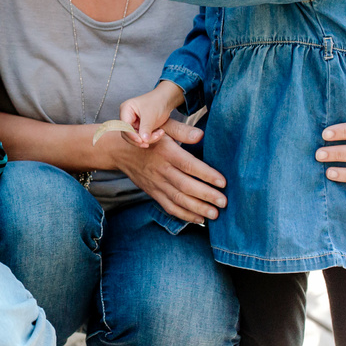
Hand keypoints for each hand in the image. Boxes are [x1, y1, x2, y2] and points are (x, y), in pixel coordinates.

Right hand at [107, 117, 226, 223]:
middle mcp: (161, 169)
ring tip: (215, 214)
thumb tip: (201, 135)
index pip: (189, 165)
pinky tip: (199, 219)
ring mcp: (156, 183)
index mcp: (166, 152)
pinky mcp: (153, 193)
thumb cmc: (149, 136)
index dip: (206, 175)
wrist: (121, 150)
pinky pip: (169, 207)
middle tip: (224, 202)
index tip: (223, 182)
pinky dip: (184, 215)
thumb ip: (182, 131)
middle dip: (206, 196)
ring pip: (178, 200)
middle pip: (185, 186)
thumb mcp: (164, 127)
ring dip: (198, 209)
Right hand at [119, 82, 184, 145]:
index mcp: (126, 109)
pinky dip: (151, 138)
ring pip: (135, 138)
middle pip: (128, 134)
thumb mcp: (151, 115)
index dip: (131, 135)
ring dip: (148, 139)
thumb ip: (146, 128)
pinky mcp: (139, 128)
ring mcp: (132, 123)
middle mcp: (127, 117)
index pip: (124, 126)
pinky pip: (142, 137)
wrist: (166, 101)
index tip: (141, 141)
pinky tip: (160, 133)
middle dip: (140, 139)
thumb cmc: (157, 102)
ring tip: (159, 133)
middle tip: (151, 140)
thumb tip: (143, 141)